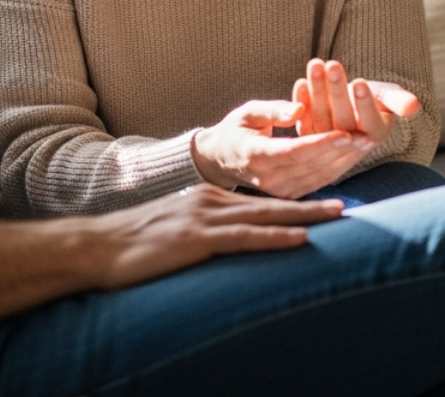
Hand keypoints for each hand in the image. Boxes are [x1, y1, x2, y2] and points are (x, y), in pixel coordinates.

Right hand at [84, 184, 343, 289]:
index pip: (261, 200)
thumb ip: (205, 231)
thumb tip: (229, 243)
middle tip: (347, 204)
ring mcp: (205, 217)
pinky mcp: (196, 238)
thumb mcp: (176, 229)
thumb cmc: (134, 244)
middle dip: (311, 203)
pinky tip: (299, 240)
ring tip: (337, 216)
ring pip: (266, 215)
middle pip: (272, 202)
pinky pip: (244, 238)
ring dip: (305, 215)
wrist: (97, 247)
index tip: (324, 203)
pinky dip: (275, 238)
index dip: (294, 202)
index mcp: (209, 198)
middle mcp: (212, 200)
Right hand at [190, 99, 374, 197]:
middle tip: (367, 136)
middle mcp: (267, 178)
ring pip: (318, 177)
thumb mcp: (247, 112)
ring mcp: (278, 190)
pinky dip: (337, 168)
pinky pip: (317, 182)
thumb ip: (273, 110)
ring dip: (344, 160)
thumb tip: (300, 109)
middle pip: (311, 165)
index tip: (345, 133)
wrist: (220, 160)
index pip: (293, 151)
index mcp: (255, 155)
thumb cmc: (235, 130)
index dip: (320, 143)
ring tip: (367, 143)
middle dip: (341, 151)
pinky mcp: (288, 195)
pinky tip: (354, 154)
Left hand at [294, 59, 419, 144]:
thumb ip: (399, 101)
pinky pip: (303, 119)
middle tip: (332, 65)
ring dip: (317, 90)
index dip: (364, 103)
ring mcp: (326, 142)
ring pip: (321, 117)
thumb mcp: (388, 97)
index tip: (360, 83)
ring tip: (316, 65)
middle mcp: (350, 144)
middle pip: (342, 118)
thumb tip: (414, 106)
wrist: (351, 102)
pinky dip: (301, 101)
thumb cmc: (374, 98)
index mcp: (373, 137)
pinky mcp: (308, 135)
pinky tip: (301, 82)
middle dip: (337, 90)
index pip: (370, 122)